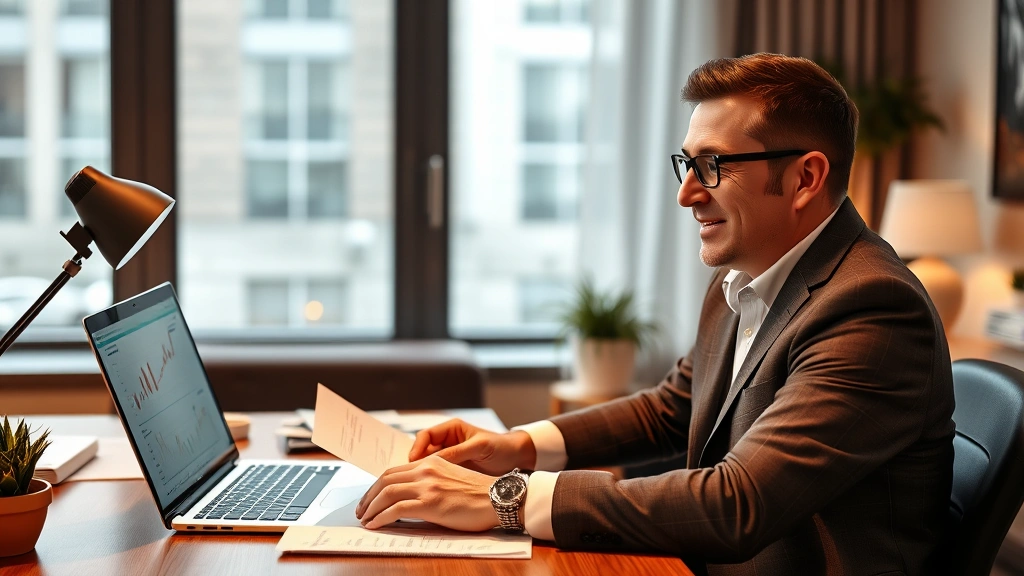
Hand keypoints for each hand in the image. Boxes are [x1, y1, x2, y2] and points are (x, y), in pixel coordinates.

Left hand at [355, 455, 498, 530]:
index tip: (370, 497)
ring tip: (365, 519)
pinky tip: (376, 524)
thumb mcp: (450, 478)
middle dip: (368, 496)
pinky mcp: (429, 503)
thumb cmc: (479, 494)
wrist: (497, 498)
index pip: (394, 471)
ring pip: (386, 493)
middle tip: (362, 510)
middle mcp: (426, 470)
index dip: (377, 485)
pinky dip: (381, 517)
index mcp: (431, 462)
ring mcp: (427, 486)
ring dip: (371, 508)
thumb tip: (410, 496)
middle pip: (385, 480)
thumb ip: (430, 481)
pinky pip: (396, 509)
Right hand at [408, 419, 536, 475]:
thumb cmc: (501, 447)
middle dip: (414, 464)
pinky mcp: (454, 471)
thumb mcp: (479, 447)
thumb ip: (457, 452)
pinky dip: (431, 482)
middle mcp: (448, 442)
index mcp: (452, 430)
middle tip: (410, 477)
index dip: (416, 448)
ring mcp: (450, 457)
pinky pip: (437, 475)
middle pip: (422, 451)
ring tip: (416, 486)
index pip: (425, 436)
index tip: (412, 461)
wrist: (518, 459)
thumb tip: (432, 461)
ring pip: (427, 465)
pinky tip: (428, 491)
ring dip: (420, 474)